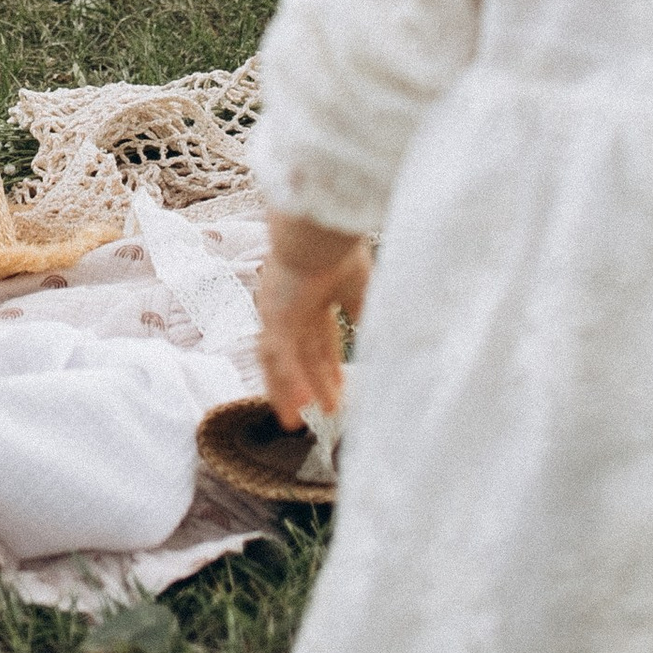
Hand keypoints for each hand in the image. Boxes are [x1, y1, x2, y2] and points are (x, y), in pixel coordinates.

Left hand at [257, 214, 369, 423]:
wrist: (319, 231)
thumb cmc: (340, 248)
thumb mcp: (361, 288)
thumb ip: (365, 314)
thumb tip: (379, 339)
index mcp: (314, 294)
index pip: (320, 338)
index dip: (329, 366)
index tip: (339, 388)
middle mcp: (292, 305)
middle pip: (302, 354)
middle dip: (314, 383)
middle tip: (326, 411)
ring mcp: (280, 312)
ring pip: (281, 361)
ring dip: (289, 391)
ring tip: (293, 421)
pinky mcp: (273, 318)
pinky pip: (278, 358)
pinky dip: (286, 384)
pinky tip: (295, 408)